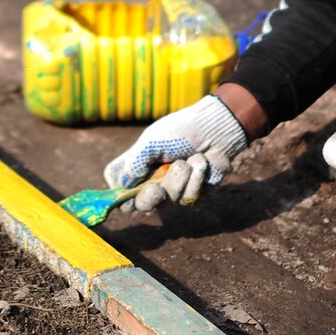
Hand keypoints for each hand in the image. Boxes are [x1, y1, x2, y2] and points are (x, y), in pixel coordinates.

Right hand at [103, 95, 247, 212]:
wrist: (215, 130)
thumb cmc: (181, 130)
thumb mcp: (152, 141)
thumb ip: (135, 162)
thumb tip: (123, 184)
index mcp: (139, 165)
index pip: (120, 187)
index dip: (120, 195)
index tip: (126, 195)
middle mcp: (154, 180)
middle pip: (142, 205)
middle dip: (149, 199)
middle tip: (156, 190)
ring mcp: (174, 188)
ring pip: (169, 201)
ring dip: (179, 179)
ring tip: (188, 159)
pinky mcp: (194, 193)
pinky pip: (190, 198)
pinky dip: (196, 179)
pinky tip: (201, 163)